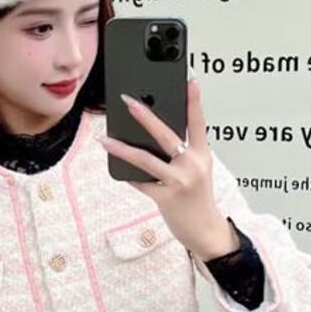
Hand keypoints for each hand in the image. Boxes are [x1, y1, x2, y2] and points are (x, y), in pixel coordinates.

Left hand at [97, 78, 238, 262]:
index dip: (194, 101)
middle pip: (166, 135)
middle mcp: (192, 165)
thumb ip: (181, 155)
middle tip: (128, 101)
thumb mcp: (197, 172)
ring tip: (104, 140)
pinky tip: (118, 170)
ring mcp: (179, 181)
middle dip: (145, 116)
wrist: (205, 231)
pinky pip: (142, 183)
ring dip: (122, 148)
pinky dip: (130, 176)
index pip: (198, 123)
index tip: (190, 80)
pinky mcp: (167, 198)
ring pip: (146, 160)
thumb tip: (150, 140)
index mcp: (202, 155)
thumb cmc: (198, 199)